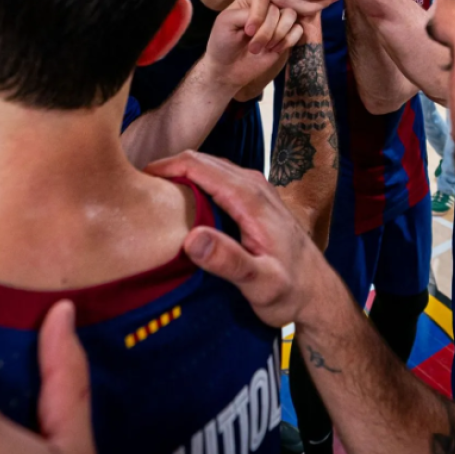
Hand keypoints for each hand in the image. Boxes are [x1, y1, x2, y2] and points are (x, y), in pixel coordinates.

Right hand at [145, 151, 342, 329]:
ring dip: (181, 173)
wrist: (318, 292)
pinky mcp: (255, 198)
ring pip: (209, 167)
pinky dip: (196, 181)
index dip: (165, 167)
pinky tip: (181, 201)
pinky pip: (219, 178)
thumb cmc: (291, 291)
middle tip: (136, 187)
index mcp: (251, 200)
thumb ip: (229, 261)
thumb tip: (192, 238)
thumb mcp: (261, 284)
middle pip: (201, 161)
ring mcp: (256, 189)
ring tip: (151, 192)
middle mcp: (254, 186)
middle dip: (167, 167)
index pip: (199, 166)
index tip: (137, 180)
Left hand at [206, 0, 301, 89]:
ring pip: (291, 15)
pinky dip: (288, 41)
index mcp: (249, 0)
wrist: (229, 69)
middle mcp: (265, 7)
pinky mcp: (286, 36)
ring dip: (278, 34)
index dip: (258, 15)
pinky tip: (274, 50)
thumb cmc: (223, 43)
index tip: (248, 32)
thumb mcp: (225, 23)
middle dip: (265, 32)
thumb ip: (243, 14)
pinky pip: (298, 30)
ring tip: (266, 47)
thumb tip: (265, 19)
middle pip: (276, 10)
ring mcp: (277, 21)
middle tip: (253, 48)